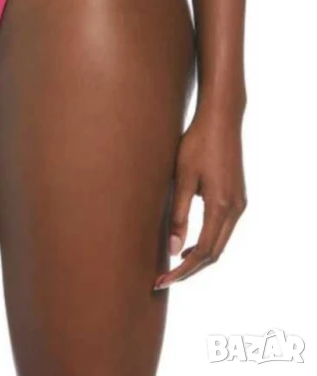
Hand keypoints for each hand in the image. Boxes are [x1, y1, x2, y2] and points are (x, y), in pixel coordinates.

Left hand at [154, 105, 246, 289]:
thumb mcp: (182, 178)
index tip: (162, 280)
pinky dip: (206, 243)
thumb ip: (179, 214)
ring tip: (172, 266)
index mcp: (222, 207)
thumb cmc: (197, 145)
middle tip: (163, 279)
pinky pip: (223, 230)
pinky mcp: (237, 197)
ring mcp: (239, 204)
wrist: (220, 120)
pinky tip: (188, 243)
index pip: (204, 252)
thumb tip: (173, 250)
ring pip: (220, 243)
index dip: (182, 270)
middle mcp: (236, 209)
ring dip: (199, 258)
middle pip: (214, 253)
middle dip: (189, 270)